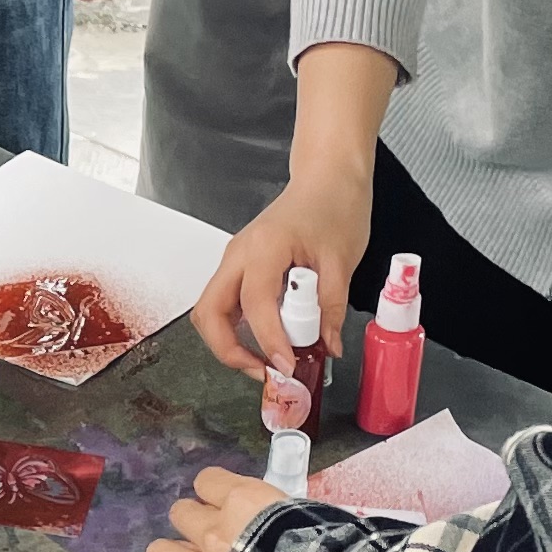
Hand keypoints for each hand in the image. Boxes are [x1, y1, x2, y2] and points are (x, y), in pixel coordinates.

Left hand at [144, 464, 281, 551]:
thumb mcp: (315, 518)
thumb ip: (286, 517)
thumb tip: (287, 520)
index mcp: (243, 502)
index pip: (207, 480)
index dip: (217, 492)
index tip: (229, 503)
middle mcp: (215, 534)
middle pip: (180, 513)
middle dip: (194, 522)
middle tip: (214, 536)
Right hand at [191, 158, 373, 380]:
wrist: (327, 179)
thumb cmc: (334, 207)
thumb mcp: (342, 260)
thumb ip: (331, 307)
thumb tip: (328, 347)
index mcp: (263, 248)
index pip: (255, 305)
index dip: (269, 342)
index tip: (288, 367)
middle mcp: (238, 255)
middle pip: (209, 313)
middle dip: (229, 350)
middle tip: (263, 372)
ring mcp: (234, 260)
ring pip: (211, 311)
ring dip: (230, 342)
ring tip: (265, 362)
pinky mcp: (240, 267)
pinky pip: (227, 304)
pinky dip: (240, 329)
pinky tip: (268, 340)